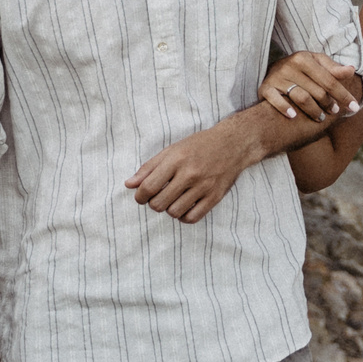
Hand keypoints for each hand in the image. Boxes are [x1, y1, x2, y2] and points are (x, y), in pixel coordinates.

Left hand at [125, 120, 254, 221]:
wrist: (233, 143)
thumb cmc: (199, 145)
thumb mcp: (172, 150)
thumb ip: (149, 167)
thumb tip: (129, 185)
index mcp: (176, 159)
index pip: (148, 187)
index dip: (140, 196)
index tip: (141, 196)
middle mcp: (190, 173)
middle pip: (159, 204)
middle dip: (153, 203)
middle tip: (158, 196)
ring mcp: (204, 186)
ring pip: (174, 212)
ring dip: (169, 209)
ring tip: (173, 199)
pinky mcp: (215, 196)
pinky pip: (192, 218)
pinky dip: (184, 216)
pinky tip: (184, 206)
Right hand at [258, 50, 362, 123]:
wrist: (273, 70)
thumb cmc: (301, 68)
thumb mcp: (317, 64)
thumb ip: (334, 69)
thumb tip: (352, 70)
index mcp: (305, 58)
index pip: (330, 80)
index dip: (344, 94)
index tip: (355, 107)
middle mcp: (290, 65)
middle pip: (317, 90)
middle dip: (329, 104)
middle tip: (335, 112)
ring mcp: (277, 77)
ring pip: (300, 97)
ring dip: (313, 110)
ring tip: (320, 118)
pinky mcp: (265, 88)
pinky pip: (276, 100)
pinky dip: (284, 108)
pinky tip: (293, 116)